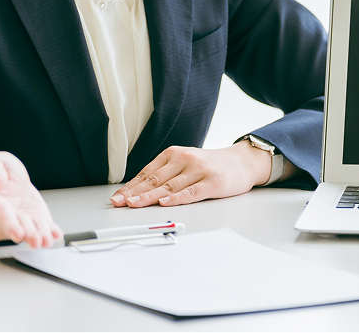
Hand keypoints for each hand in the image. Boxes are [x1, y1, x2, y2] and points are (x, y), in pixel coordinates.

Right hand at [0, 151, 61, 247]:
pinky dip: (49, 231)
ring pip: (29, 230)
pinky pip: (40, 227)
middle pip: (15, 228)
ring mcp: (18, 221)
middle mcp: (1, 218)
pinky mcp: (32, 219)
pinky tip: (55, 233)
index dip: (8, 225)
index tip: (17, 233)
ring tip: (47, 239)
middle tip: (36, 239)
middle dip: (27, 234)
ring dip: (39, 235)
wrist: (5, 176)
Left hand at [110, 142, 271, 207]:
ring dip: (149, 197)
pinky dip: (177, 198)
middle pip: (155, 179)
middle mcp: (185, 159)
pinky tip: (165, 202)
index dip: (131, 186)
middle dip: (135, 193)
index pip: (147, 172)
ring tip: (134, 204)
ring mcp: (199, 170)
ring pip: (169, 186)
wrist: (242, 161)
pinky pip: (192, 192)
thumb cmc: (211, 165)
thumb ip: (166, 173)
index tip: (117, 197)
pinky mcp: (213, 182)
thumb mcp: (186, 162)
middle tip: (119, 203)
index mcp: (174, 154)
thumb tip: (138, 191)